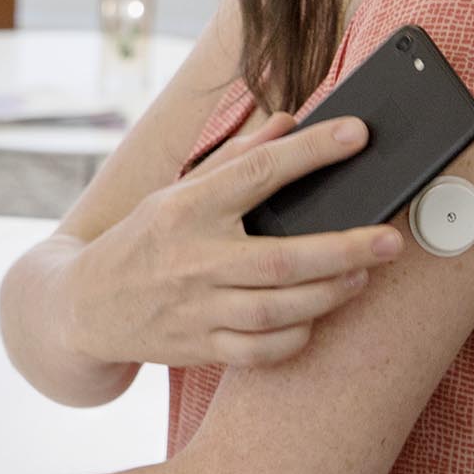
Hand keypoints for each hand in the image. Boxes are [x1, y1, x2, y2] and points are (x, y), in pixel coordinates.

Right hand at [59, 109, 404, 370]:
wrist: (83, 306)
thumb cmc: (142, 240)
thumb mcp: (176, 190)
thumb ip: (236, 158)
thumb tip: (290, 123)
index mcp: (185, 207)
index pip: (255, 172)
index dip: (310, 152)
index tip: (357, 135)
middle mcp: (191, 258)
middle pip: (280, 259)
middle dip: (344, 249)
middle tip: (390, 239)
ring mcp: (195, 308)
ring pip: (277, 309)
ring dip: (330, 293)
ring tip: (364, 274)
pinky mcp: (200, 347)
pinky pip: (262, 350)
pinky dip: (296, 335)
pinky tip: (316, 316)